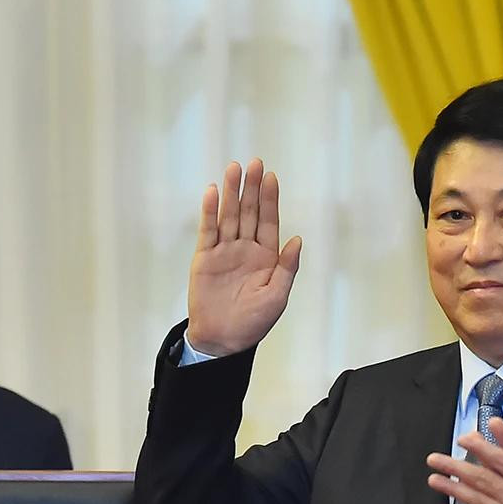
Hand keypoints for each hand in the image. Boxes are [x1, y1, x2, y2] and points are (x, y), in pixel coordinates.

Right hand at [185, 159, 303, 355]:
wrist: (222, 339)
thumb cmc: (252, 323)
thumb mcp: (277, 297)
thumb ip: (286, 268)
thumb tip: (297, 240)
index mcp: (266, 258)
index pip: (268, 222)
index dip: (270, 200)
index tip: (271, 178)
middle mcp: (246, 249)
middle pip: (248, 213)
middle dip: (251, 189)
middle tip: (254, 163)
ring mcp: (225, 252)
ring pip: (228, 216)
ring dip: (231, 193)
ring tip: (234, 169)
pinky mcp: (205, 258)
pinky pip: (208, 231)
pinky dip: (210, 212)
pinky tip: (212, 192)